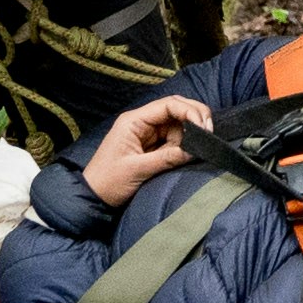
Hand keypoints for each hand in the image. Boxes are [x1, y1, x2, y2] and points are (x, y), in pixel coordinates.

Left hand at [77, 96, 204, 210]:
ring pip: (178, 124)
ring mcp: (147, 133)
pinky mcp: (152, 146)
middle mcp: (142, 122)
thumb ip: (167, 158)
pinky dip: (184, 144)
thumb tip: (195, 149)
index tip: (204, 128)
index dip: (189, 112)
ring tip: (194, 149)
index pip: (168, 105)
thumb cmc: (109, 182)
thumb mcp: (138, 170)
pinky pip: (174, 138)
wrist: (93, 197)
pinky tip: (189, 152)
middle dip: (194, 117)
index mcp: (134, 121)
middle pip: (176, 108)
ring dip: (190, 134)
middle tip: (209, 134)